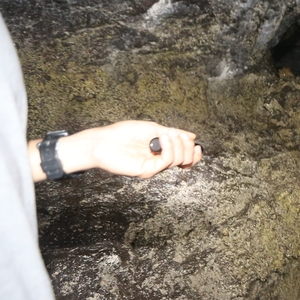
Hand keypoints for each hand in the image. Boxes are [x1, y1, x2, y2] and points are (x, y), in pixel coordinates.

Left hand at [83, 121, 202, 177]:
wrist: (103, 141)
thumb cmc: (123, 133)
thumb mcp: (153, 128)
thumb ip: (172, 133)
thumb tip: (192, 136)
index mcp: (161, 153)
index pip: (185, 158)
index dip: (194, 153)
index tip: (196, 144)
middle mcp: (159, 162)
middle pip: (186, 161)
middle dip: (188, 147)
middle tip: (178, 136)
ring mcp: (153, 167)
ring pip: (178, 161)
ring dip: (177, 145)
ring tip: (166, 134)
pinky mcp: (147, 170)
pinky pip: (166, 162)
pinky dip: (169, 149)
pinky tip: (162, 138)